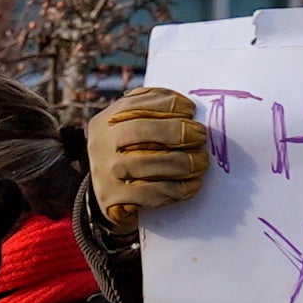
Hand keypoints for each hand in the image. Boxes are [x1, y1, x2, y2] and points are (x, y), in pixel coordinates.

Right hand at [84, 88, 207, 230]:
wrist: (106, 198)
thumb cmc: (128, 157)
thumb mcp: (128, 130)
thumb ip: (149, 114)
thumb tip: (186, 108)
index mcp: (106, 120)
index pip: (136, 105)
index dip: (167, 104)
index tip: (191, 110)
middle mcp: (100, 143)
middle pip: (139, 130)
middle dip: (175, 131)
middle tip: (201, 136)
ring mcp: (104, 172)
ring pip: (145, 163)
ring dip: (180, 162)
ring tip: (201, 162)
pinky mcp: (112, 199)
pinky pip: (149, 193)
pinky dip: (175, 189)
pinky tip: (192, 185)